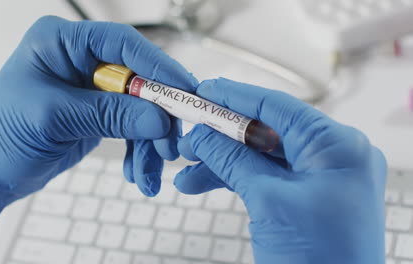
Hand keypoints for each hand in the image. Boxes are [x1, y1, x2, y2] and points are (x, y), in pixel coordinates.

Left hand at [0, 16, 196, 234]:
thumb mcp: (54, 118)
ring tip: (152, 168)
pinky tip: (139, 171)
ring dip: (150, 140)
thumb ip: (109, 114)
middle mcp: (80, 62)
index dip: (157, 66)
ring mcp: (91, 90)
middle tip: (171, 140)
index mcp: (62, 43)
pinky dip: (139, 151)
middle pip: (138, 78)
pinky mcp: (97, 115)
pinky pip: (130, 128)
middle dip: (157, 113)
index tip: (183, 89)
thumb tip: (157, 118)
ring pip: (139, 108)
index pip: (122, 44)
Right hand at [175, 78, 385, 262]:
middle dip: (222, 135)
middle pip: (266, 131)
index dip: (235, 97)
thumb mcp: (267, 200)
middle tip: (190, 132)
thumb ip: (232, 159)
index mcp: (336, 146)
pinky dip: (234, 178)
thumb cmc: (320, 261)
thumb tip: (202, 134)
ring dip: (222, 160)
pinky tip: (201, 182)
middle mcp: (332, 156)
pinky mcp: (306, 196)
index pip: (277, 106)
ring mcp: (320, 177)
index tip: (205, 91)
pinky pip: (265, 177)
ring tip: (187, 167)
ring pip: (261, 156)